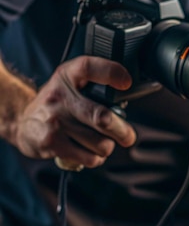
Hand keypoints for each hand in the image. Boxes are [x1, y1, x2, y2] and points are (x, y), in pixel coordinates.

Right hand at [15, 55, 136, 166]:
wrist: (23, 123)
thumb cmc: (56, 105)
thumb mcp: (70, 85)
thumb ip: (94, 88)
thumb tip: (123, 110)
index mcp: (67, 76)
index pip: (89, 67)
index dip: (111, 72)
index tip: (126, 82)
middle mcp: (59, 96)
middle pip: (102, 117)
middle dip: (123, 131)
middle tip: (127, 137)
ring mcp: (55, 120)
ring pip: (100, 143)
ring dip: (106, 147)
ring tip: (100, 144)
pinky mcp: (51, 142)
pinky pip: (88, 157)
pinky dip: (94, 158)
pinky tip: (88, 152)